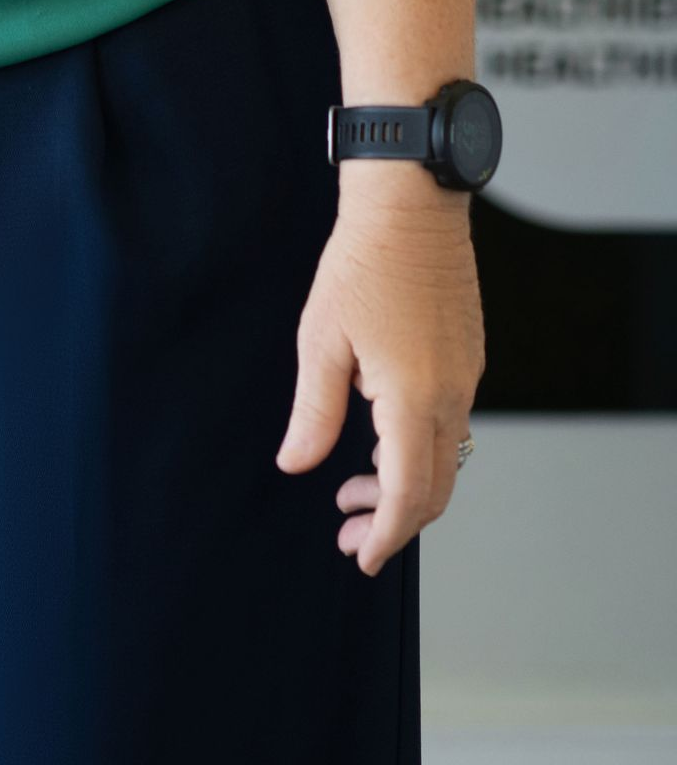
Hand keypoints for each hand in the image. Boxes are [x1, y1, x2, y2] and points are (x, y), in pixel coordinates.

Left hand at [273, 174, 484, 572]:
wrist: (411, 206)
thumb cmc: (362, 263)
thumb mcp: (322, 341)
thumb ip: (314, 413)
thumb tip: (296, 464)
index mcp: (414, 399)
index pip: (407, 495)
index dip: (386, 536)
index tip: (362, 558)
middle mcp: (452, 396)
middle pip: (434, 488)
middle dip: (393, 521)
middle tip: (348, 531)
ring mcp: (467, 376)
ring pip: (445, 458)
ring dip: (404, 484)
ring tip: (351, 486)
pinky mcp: (468, 357)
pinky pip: (450, 424)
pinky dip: (418, 449)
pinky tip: (378, 438)